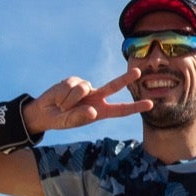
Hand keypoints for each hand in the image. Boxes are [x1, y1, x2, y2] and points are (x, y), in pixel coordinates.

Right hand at [25, 68, 152, 133]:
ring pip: (84, 88)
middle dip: (125, 78)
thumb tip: (93, 110)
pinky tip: (60, 99)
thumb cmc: (61, 120)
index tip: (150, 104)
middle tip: (138, 72)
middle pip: (113, 86)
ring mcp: (86, 88)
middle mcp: (96, 97)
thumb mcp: (70, 122)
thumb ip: (80, 117)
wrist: (44, 112)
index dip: (135, 107)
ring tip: (63, 107)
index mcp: (100, 111)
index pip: (121, 109)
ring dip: (71, 100)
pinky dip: (64, 94)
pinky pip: (72, 85)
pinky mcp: (74, 80)